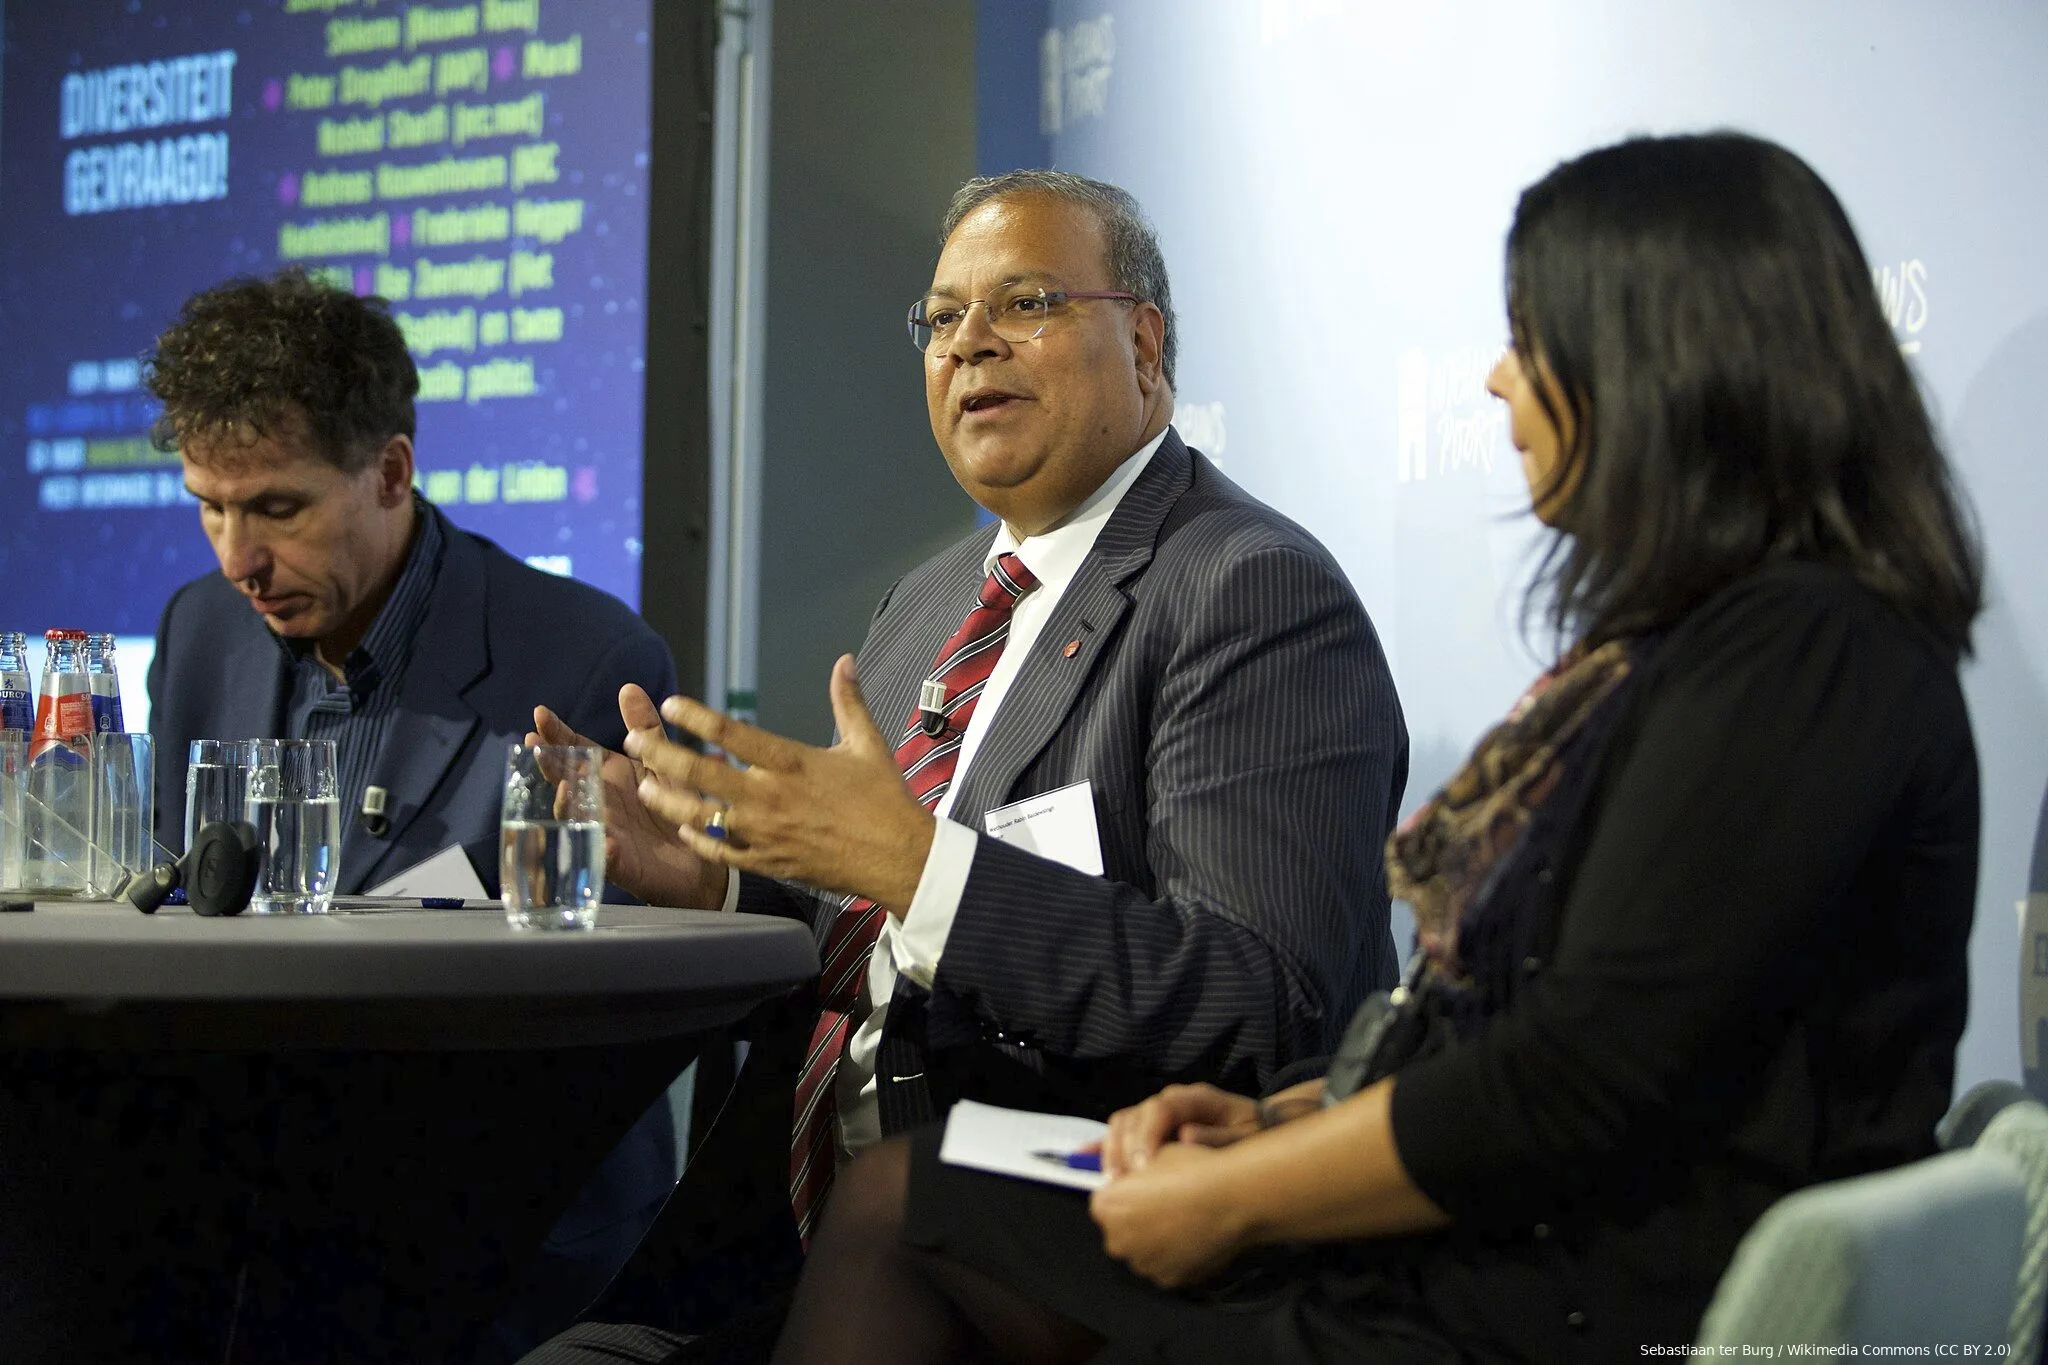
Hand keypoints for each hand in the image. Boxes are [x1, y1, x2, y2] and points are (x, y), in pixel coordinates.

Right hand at [529, 688, 724, 907]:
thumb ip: (644, 729)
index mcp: (607, 775)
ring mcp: (605, 832)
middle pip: (568, 780)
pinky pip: (608, 857)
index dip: (557, 734)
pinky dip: (605, 849)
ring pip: (579, 818)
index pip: (575, 750)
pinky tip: (605, 842)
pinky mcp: (620, 863)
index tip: (540, 715)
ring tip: (566, 788)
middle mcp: (598, 802)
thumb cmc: (673, 806)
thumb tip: (628, 687)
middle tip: (536, 746)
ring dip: (570, 805)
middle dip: (551, 764)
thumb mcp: (660, 761)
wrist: (700, 858)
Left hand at [624, 655, 934, 912]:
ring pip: (702, 816)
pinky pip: (723, 852)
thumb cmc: (885, 800)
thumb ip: (848, 701)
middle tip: (636, 742)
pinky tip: (683, 828)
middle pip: (703, 773)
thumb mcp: (868, 745)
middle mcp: (771, 797)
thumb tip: (844, 660)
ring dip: (669, 800)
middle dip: (663, 755)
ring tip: (646, 787)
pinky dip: (700, 840)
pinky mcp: (770, 862)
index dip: (695, 717)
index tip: (670, 704)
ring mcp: (766, 833)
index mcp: (793, 763)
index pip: (732, 733)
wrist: (899, 858)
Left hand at [1090, 1142, 1248, 1288]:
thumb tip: (1135, 1180)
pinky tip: (1194, 1235)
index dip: (1124, 1194)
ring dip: (1156, 1239)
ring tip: (1184, 1219)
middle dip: (1137, 1220)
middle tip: (1165, 1204)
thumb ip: (1134, 1175)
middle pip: (1121, 1231)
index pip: (1104, 1203)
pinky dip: (1175, 1255)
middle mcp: (1119, 1241)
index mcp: (1107, 1208)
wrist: (1230, 1199)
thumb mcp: (1155, 1155)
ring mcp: (1144, 1264)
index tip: (1141, 1190)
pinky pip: (1166, 1265)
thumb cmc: (1194, 1173)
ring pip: (1144, 1250)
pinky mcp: (1169, 1280)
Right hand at [1100, 1083, 1260, 1178]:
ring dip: (1111, 1152)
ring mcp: (1156, 1113)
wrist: (1258, 1128)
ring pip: (1121, 1124)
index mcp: (1193, 1098)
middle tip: (1123, 1181)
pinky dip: (1102, 1146)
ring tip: (1112, 1183)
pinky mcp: (1150, 1129)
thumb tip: (1186, 1136)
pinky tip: (1083, 1158)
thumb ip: (1219, 1136)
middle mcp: (1169, 1100)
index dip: (1147, 1136)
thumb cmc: (1253, 1133)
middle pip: (1133, 1115)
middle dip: (1123, 1148)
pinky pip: (1120, 1134)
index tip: (1144, 1168)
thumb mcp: (1246, 1136)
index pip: (1160, 1108)